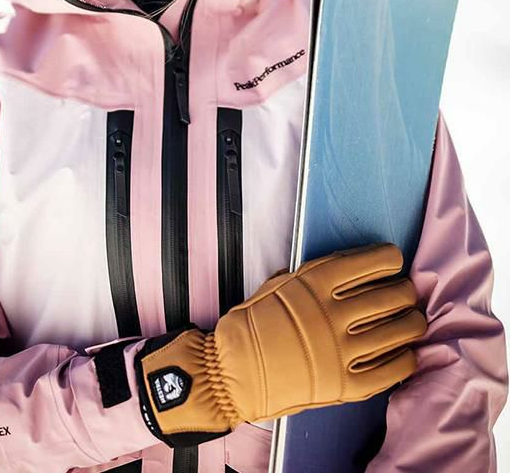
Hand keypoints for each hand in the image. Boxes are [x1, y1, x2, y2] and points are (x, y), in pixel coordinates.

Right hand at [133, 242, 426, 446]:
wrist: (232, 373)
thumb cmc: (252, 324)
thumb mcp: (278, 284)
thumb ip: (313, 275)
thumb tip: (350, 268)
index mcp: (314, 284)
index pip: (373, 262)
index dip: (391, 259)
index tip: (393, 262)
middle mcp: (331, 314)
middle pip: (393, 295)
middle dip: (406, 290)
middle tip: (404, 293)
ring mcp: (340, 352)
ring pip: (400, 330)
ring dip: (412, 322)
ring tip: (411, 320)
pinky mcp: (345, 386)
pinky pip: (392, 370)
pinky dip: (406, 358)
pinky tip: (406, 351)